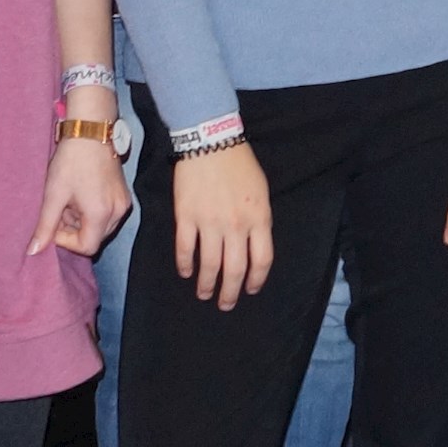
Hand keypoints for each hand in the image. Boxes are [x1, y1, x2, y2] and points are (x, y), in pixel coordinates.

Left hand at [29, 127, 129, 262]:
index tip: (54, 223)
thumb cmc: (71, 161)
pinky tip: (81, 195)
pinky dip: (92, 212)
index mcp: (101, 213)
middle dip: (74, 230)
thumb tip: (33, 251)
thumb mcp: (54, 195)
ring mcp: (123, 203)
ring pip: (101, 228)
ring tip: (69, 200)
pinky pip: (107, 215)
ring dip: (82, 221)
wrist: (90, 132)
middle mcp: (118, 212)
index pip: (87, 247)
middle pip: (95, 238)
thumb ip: (45, 226)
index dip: (67, 241)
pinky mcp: (123, 195)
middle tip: (59, 209)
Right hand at [169, 144, 274, 307]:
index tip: (250, 289)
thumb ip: (258, 220)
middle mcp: (236, 225)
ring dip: (207, 284)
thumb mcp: (261, 192)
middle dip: (230, 291)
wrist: (211, 142)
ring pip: (209, 264)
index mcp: (259, 218)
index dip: (256, 279)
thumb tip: (253, 245)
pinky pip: (185, 248)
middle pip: (235, 269)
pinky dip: (185, 264)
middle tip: (226, 304)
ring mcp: (210, 222)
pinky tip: (186, 272)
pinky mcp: (186, 217)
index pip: (262, 259)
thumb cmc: (240, 165)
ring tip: (205, 294)